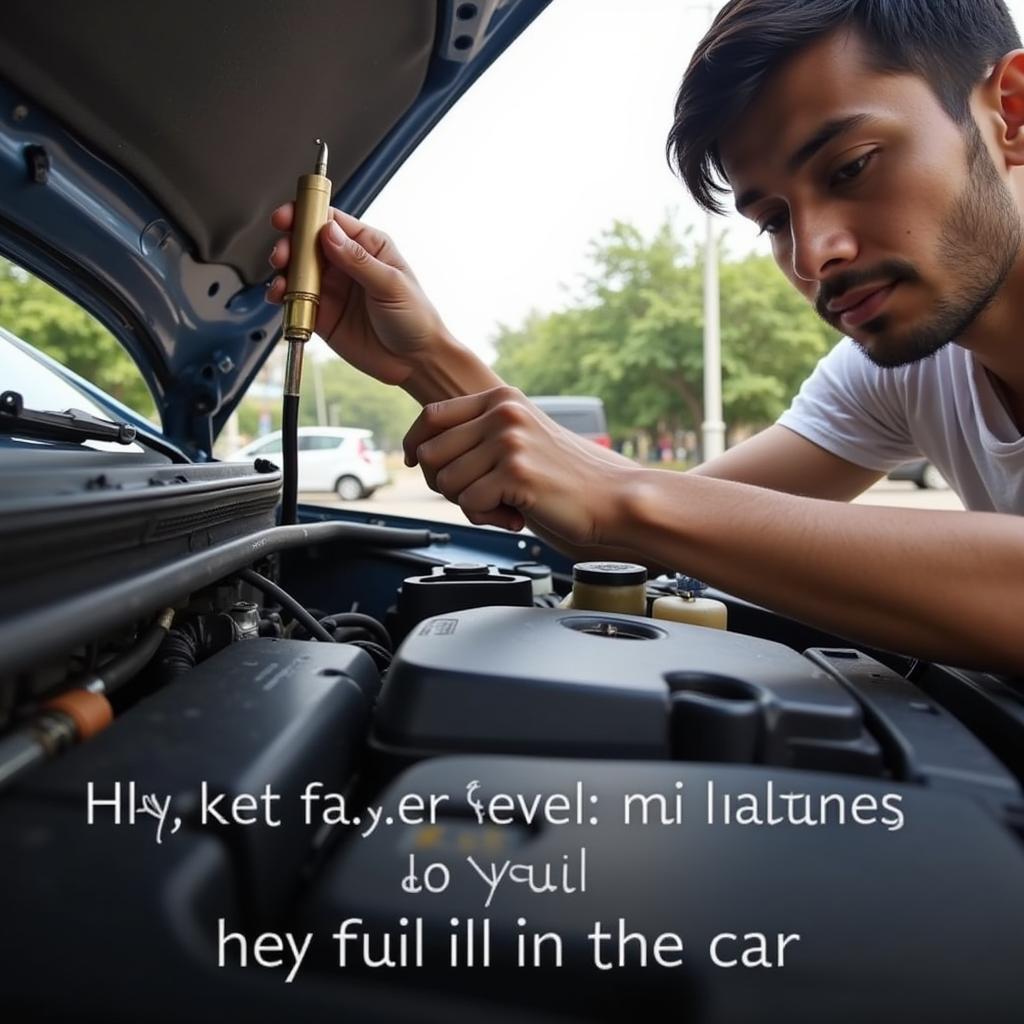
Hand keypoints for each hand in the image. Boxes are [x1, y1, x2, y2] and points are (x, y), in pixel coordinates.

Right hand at [267, 205, 449, 387]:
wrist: (415, 362)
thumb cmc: (415, 318)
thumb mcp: (390, 285)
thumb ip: (358, 260)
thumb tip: (328, 232)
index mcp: (367, 246)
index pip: (330, 220)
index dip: (305, 215)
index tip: (287, 218)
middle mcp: (346, 263)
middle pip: (307, 242)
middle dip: (289, 244)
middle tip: (282, 255)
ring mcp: (332, 288)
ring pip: (297, 270)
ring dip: (282, 271)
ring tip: (280, 280)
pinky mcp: (322, 314)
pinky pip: (295, 300)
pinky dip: (282, 296)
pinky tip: (280, 297)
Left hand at [403, 386, 632, 544]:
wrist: (613, 497)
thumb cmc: (565, 477)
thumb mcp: (521, 438)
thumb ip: (480, 435)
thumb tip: (421, 452)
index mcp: (502, 399)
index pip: (432, 415)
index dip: (415, 444)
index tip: (415, 463)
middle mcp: (502, 413)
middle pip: (430, 453)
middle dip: (445, 484)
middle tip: (478, 497)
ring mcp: (509, 440)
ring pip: (445, 482)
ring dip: (467, 504)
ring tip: (502, 507)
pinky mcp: (515, 472)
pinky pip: (468, 503)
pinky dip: (485, 518)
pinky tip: (514, 517)